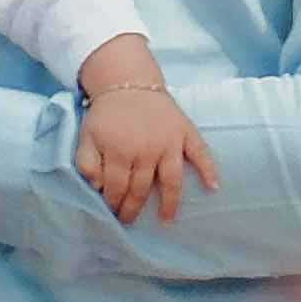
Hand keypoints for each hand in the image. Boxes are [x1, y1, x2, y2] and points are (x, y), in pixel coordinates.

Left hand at [73, 58, 210, 223]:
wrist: (128, 81)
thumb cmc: (107, 113)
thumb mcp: (87, 136)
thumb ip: (87, 162)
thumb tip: (97, 187)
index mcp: (120, 151)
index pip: (117, 187)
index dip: (114, 203)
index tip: (112, 213)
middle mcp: (147, 150)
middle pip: (142, 188)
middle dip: (134, 208)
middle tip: (129, 220)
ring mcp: (169, 142)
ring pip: (171, 180)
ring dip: (170, 202)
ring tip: (167, 220)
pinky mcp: (185, 132)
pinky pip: (200, 153)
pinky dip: (209, 170)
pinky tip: (213, 188)